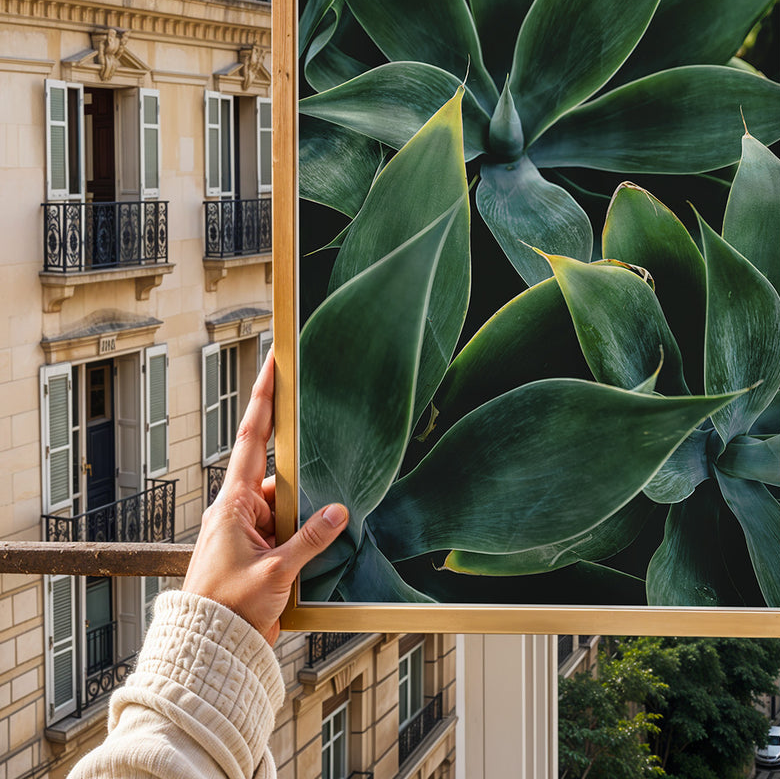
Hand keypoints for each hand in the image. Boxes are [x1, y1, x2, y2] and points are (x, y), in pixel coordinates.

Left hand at [183, 347, 348, 643]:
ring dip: (305, 515)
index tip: (275, 362)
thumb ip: (310, 539)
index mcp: (232, 502)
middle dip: (304, 473)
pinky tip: (317, 547)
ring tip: (315, 535)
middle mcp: (237, 509)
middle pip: (279, 473)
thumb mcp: (275, 572)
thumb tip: (339, 510)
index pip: (253, 437)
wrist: (207, 649)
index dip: (265, 397)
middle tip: (325, 450)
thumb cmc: (228, 610)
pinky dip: (304, 534)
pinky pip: (286, 528)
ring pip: (286, 504)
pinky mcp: (255, 550)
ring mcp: (246, 529)